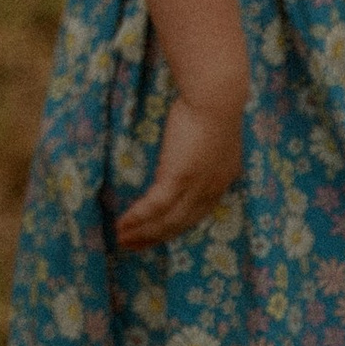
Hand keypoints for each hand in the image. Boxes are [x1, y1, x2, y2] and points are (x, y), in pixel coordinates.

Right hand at [115, 95, 242, 249]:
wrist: (215, 99)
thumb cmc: (213, 106)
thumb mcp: (214, 135)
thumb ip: (203, 151)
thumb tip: (187, 153)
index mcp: (222, 180)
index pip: (196, 213)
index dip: (175, 226)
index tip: (158, 234)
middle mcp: (210, 190)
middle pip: (180, 223)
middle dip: (155, 237)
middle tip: (133, 246)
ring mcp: (194, 187)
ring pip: (166, 220)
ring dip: (143, 233)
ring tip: (122, 239)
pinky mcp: (177, 178)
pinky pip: (154, 206)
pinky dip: (137, 218)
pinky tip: (122, 223)